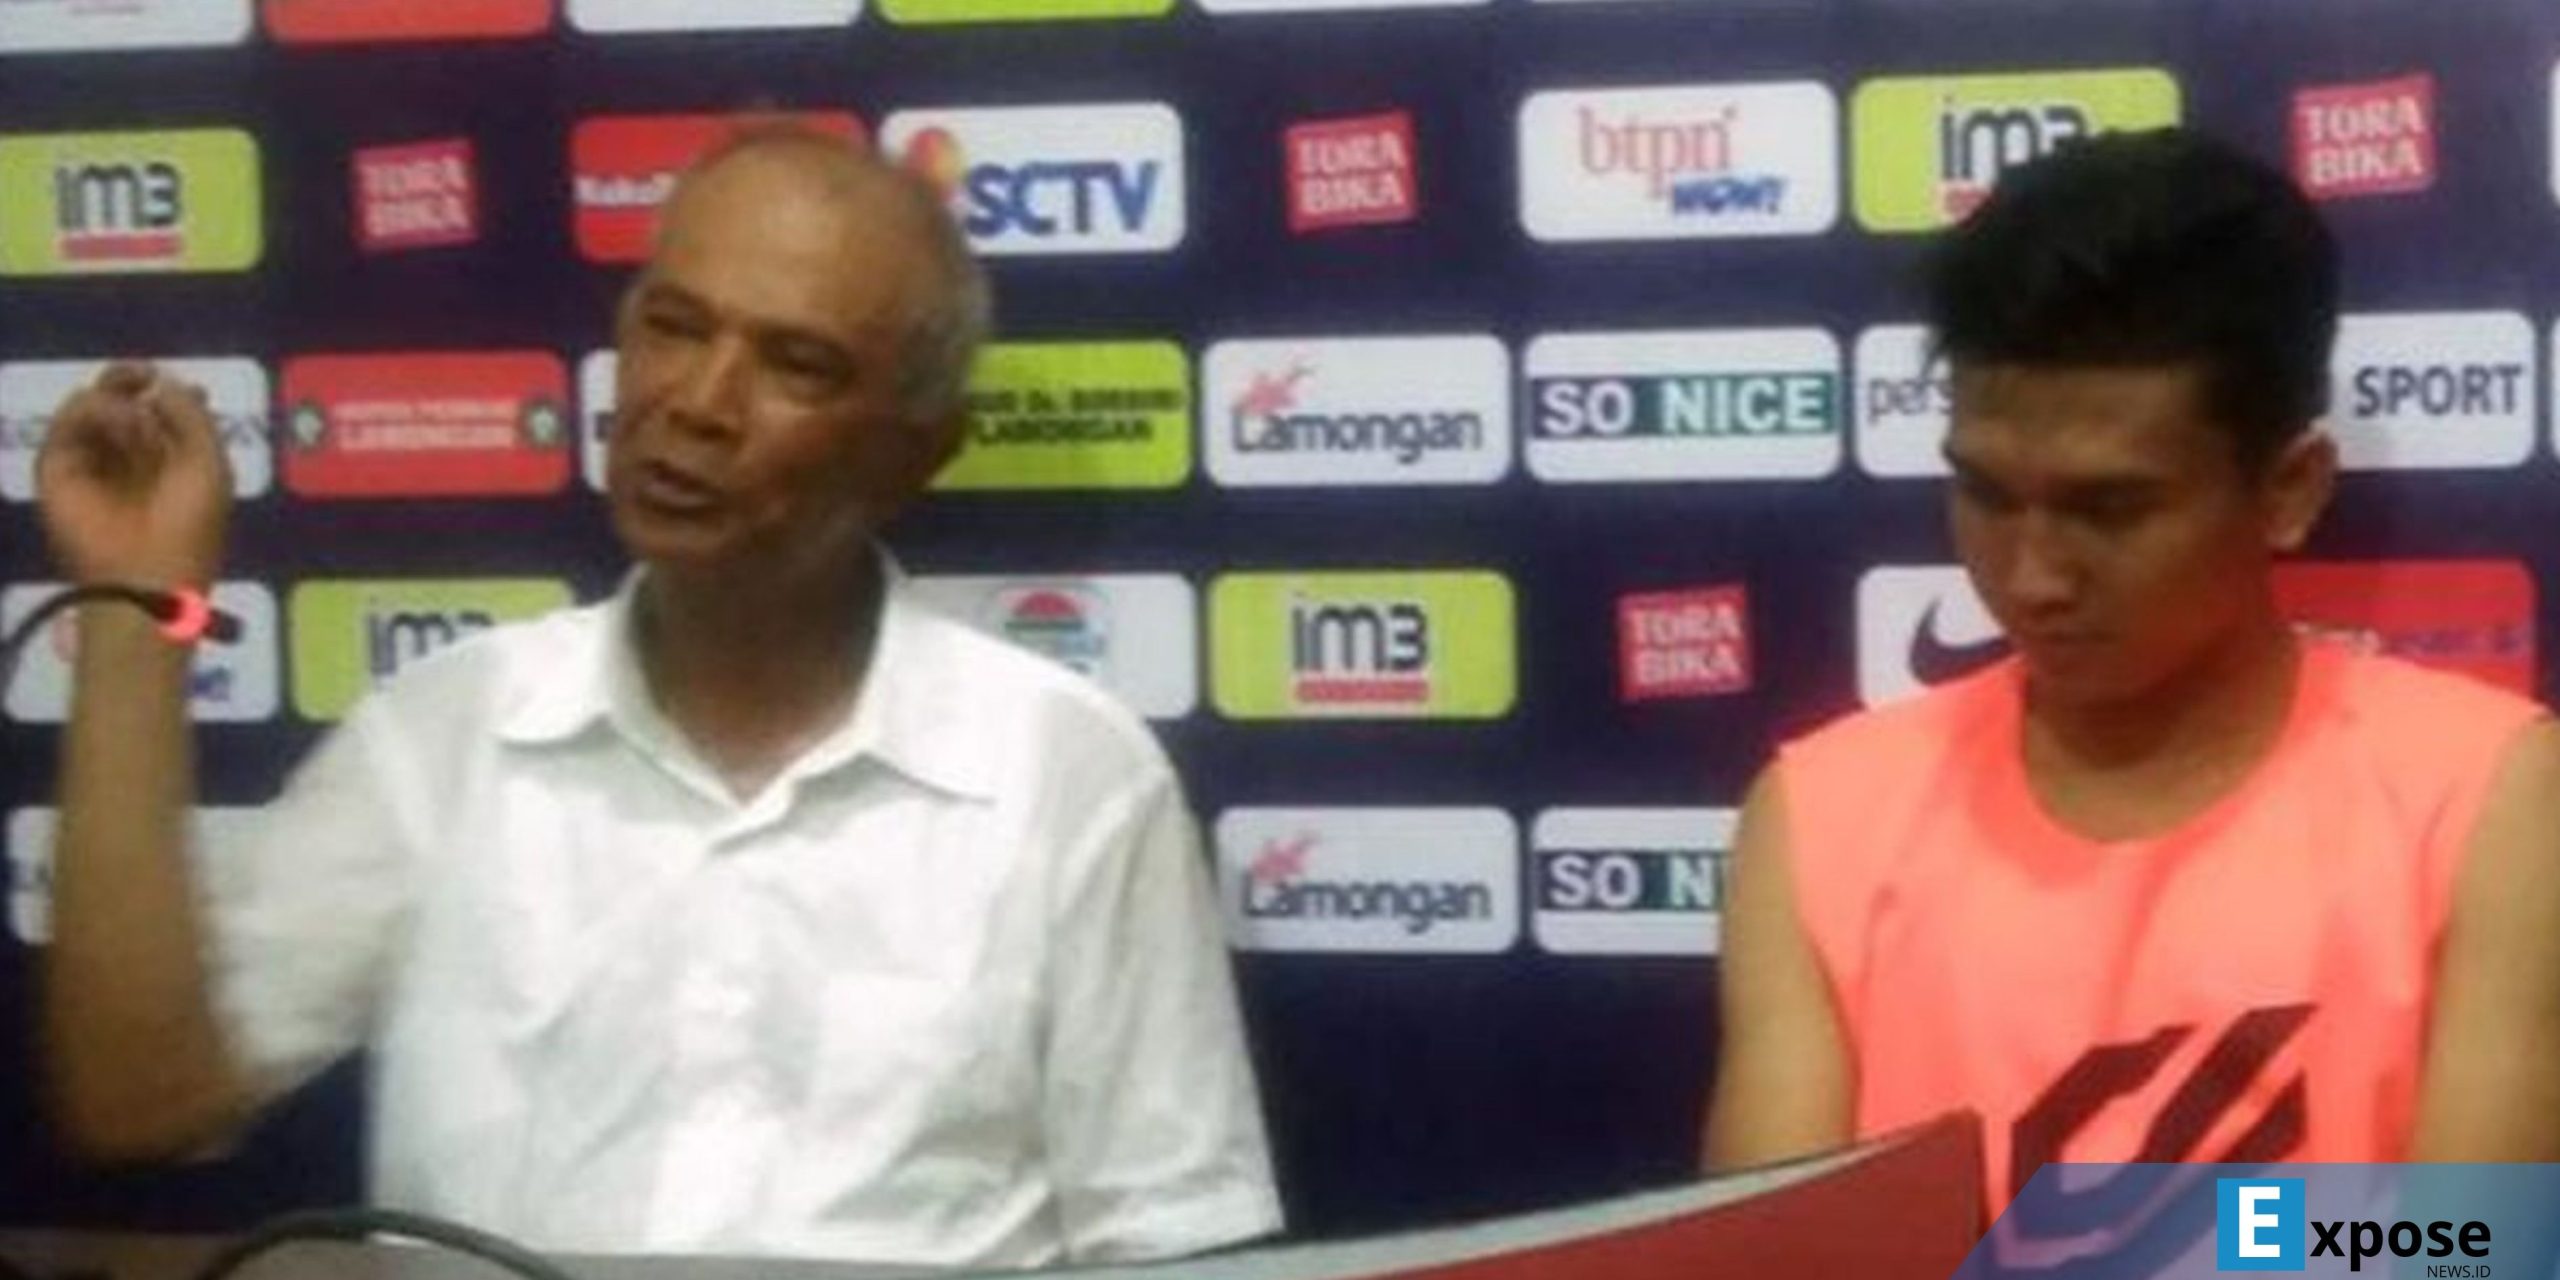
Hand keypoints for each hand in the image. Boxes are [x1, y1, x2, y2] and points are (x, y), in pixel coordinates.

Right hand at [35, 362, 233, 587]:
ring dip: (119, 404)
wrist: (144, 574)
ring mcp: (90, 461)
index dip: (165, 388)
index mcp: (170, 459)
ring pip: (92, 404)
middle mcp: (128, 457)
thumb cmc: (188, 524)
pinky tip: (119, 428)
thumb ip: (191, 414)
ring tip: (139, 429)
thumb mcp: (209, 463)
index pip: (160, 410)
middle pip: (121, 399)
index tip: (174, 382)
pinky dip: (94, 413)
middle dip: (131, 380)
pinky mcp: (56, 467)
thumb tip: (161, 380)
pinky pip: (67, 421)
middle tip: (141, 376)